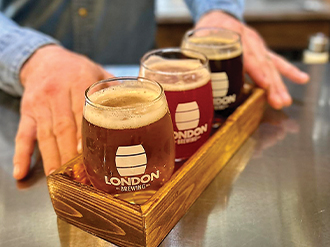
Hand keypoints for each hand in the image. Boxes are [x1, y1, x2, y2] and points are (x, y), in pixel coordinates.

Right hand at [13, 45, 112, 178]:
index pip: (82, 112)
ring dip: (51, 158)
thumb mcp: (98, 72)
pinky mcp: (27, 112)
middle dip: (69, 153)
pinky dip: (22, 155)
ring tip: (58, 178)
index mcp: (79, 81)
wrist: (45, 59)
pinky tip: (22, 172)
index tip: (87, 154)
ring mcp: (39, 103)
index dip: (83, 135)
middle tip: (77, 175)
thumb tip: (139, 107)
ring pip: (45, 135)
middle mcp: (57, 92)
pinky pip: (23, 135)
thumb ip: (116, 89)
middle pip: (63, 128)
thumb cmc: (77, 69)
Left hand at [195, 11, 309, 108]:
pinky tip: (301, 79)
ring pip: (271, 65)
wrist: (218, 18)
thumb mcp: (196, 42)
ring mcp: (257, 46)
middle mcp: (248, 41)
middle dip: (271, 84)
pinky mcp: (261, 51)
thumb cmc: (207, 32)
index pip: (247, 56)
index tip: (264, 84)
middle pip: (262, 64)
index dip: (256, 70)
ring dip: (279, 84)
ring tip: (284, 100)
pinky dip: (289, 71)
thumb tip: (191, 80)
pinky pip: (276, 61)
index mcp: (232, 37)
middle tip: (277, 101)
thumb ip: (195, 59)